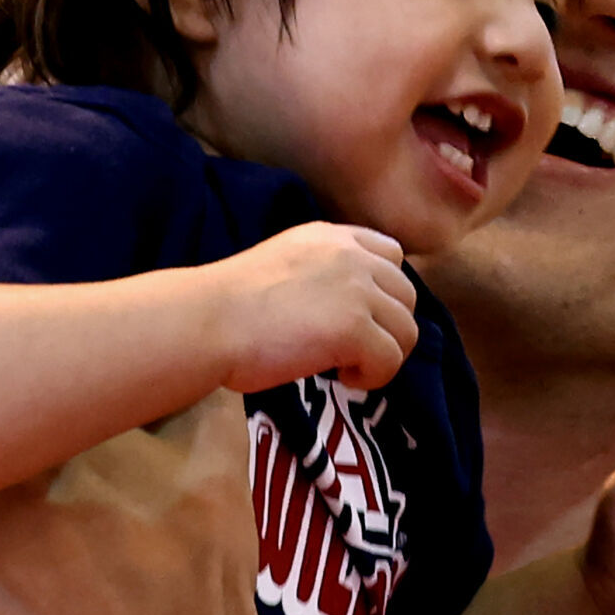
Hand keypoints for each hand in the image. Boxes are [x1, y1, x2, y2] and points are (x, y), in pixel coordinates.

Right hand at [209, 221, 416, 392]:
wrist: (208, 320)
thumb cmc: (230, 302)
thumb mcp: (284, 262)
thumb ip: (322, 272)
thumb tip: (349, 305)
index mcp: (333, 237)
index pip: (392, 255)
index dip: (384, 292)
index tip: (361, 316)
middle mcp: (353, 256)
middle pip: (406, 297)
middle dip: (387, 328)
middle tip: (353, 351)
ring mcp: (357, 291)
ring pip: (406, 332)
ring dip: (382, 355)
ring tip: (344, 367)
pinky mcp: (355, 329)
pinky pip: (390, 361)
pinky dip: (371, 377)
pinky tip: (340, 377)